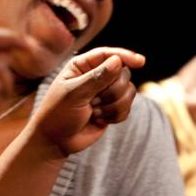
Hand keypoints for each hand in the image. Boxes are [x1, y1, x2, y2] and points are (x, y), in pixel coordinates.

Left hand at [30, 47, 144, 154]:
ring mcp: (105, 93)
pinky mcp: (111, 108)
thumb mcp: (74, 94)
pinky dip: (115, 115)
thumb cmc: (58, 113)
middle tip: (94, 103)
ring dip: (113, 105)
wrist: (55, 140)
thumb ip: (96, 78)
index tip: (140, 62)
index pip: (107, 55)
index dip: (125, 56)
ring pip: (129, 91)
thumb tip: (118, 61)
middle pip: (123, 73)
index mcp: (82, 66)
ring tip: (94, 113)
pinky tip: (98, 120)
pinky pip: (127, 108)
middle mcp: (96, 76)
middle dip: (113, 91)